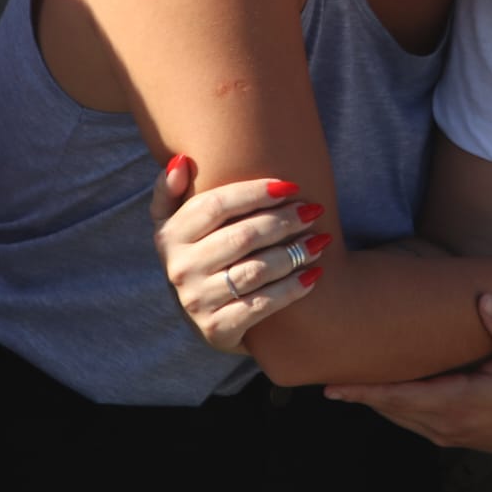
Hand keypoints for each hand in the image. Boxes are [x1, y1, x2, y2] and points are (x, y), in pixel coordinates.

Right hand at [150, 156, 331, 352]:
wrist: (206, 315)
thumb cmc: (202, 253)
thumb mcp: (176, 223)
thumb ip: (171, 190)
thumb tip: (181, 162)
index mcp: (170, 235)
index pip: (216, 205)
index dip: (256, 193)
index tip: (292, 186)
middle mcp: (178, 269)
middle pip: (242, 237)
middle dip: (284, 221)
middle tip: (314, 211)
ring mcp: (196, 301)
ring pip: (255, 271)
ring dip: (294, 253)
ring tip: (321, 240)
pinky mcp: (216, 329)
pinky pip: (262, 305)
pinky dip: (292, 289)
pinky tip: (314, 274)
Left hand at [324, 294, 491, 454]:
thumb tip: (485, 298)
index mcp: (459, 401)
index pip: (402, 396)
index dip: (368, 390)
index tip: (336, 385)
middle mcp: (445, 422)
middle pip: (390, 408)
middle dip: (359, 394)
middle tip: (325, 378)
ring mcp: (445, 433)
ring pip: (397, 417)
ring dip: (371, 401)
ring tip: (342, 383)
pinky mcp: (449, 435)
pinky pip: (410, 421)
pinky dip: (390, 407)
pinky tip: (379, 393)